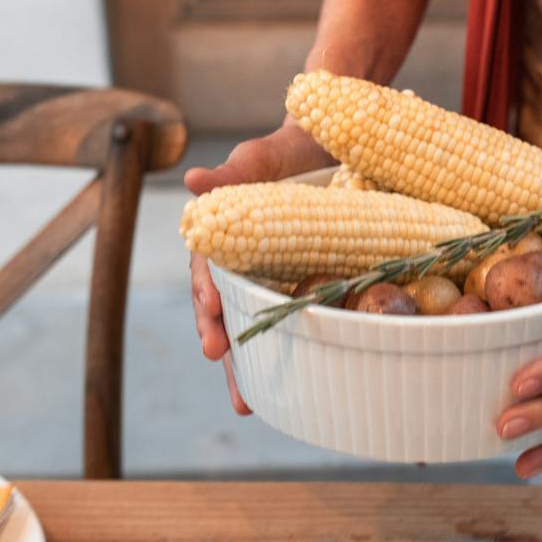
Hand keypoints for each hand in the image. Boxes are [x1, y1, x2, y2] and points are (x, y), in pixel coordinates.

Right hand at [187, 123, 334, 414]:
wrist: (348, 138)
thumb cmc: (302, 143)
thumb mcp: (272, 154)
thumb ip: (237, 170)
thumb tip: (194, 182)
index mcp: (231, 232)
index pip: (210, 272)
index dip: (209, 303)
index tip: (213, 330)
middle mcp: (251, 258)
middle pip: (229, 308)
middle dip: (227, 348)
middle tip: (235, 388)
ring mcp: (282, 273)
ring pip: (260, 320)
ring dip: (251, 363)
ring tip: (250, 403)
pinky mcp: (314, 280)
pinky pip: (301, 317)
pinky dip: (298, 347)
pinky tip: (299, 381)